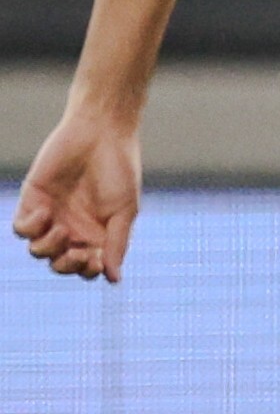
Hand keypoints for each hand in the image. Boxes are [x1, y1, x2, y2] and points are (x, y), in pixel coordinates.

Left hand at [16, 107, 139, 281]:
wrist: (100, 134)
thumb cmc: (120, 170)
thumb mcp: (125, 210)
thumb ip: (117, 244)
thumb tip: (113, 279)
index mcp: (97, 234)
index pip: (86, 268)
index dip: (88, 271)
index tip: (96, 260)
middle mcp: (73, 229)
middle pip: (59, 265)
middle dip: (67, 266)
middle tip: (78, 251)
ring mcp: (51, 216)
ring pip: (37, 251)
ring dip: (48, 248)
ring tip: (61, 230)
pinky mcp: (32, 200)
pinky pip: (21, 229)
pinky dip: (30, 228)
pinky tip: (45, 212)